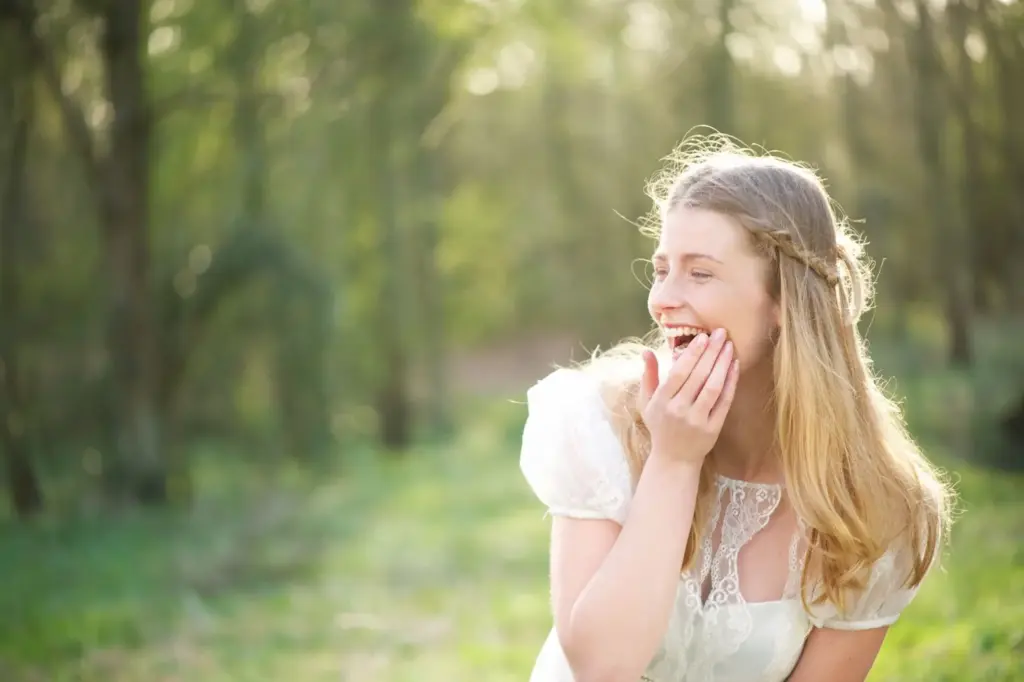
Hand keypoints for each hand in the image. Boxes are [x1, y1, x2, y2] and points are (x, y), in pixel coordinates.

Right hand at [638, 329, 739, 465]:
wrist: (674, 460)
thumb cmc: (660, 426)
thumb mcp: (647, 402)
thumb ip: (648, 376)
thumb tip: (646, 351)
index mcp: (661, 402)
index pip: (679, 373)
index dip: (692, 354)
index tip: (703, 337)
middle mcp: (679, 410)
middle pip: (698, 376)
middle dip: (711, 352)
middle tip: (721, 333)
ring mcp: (697, 420)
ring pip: (713, 387)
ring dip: (723, 365)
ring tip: (729, 346)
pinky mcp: (713, 429)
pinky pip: (724, 402)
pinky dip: (731, 383)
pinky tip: (735, 367)